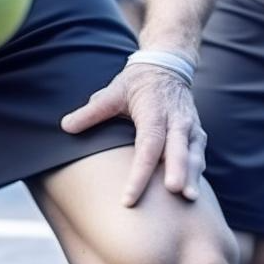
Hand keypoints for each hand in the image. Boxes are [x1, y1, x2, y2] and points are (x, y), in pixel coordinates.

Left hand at [60, 63, 206, 206]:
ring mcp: (189, 126)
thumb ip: (92, 111)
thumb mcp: (113, 91)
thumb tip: (65, 126)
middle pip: (177, 147)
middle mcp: (176, 118)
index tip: (128, 198)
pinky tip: (193, 192)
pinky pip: (199, 154)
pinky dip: (197, 172)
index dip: (140, 172)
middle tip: (174, 192)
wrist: (166, 66)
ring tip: (190, 197)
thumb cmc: (136, 83)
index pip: (148, 144)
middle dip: (178, 170)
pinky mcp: (196, 133)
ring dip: (193, 175)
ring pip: (194, 152)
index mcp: (154, 110)